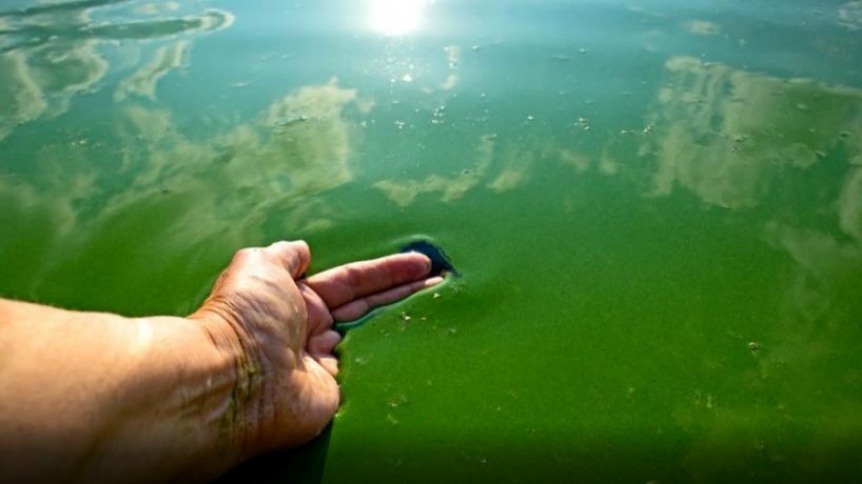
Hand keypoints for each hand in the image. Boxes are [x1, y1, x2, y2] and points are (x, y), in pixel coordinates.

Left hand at [189, 241, 440, 458]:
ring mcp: (326, 364)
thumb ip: (283, 255)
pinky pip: (371, 372)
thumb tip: (301, 249)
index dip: (388, 271)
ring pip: (374, 338)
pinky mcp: (335, 394)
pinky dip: (394, 361)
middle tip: (443, 282)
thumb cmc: (246, 317)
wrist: (235, 381)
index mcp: (297, 299)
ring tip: (442, 307)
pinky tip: (421, 348)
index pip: (353, 281)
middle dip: (406, 293)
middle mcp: (312, 330)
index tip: (422, 263)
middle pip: (370, 307)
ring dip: (405, 322)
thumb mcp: (259, 266)